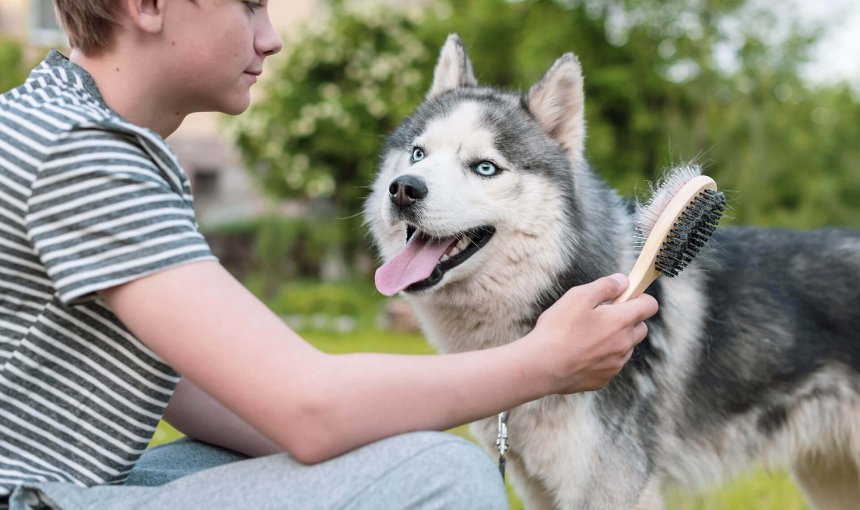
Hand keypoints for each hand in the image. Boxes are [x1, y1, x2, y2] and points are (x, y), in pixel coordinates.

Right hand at [525, 274, 658, 393]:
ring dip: (616, 340)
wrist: (542, 366)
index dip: (640, 298)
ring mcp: (616, 364)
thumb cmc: (558, 329)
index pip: (650, 305)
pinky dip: (602, 358)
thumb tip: (623, 281)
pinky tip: (581, 354)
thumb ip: (605, 286)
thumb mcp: (578, 296)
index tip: (624, 297)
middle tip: (602, 317)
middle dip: (628, 320)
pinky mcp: (604, 379)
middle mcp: (625, 344)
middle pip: (641, 328)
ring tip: (587, 337)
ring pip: (626, 347)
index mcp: (622, 321)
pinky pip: (611, 365)